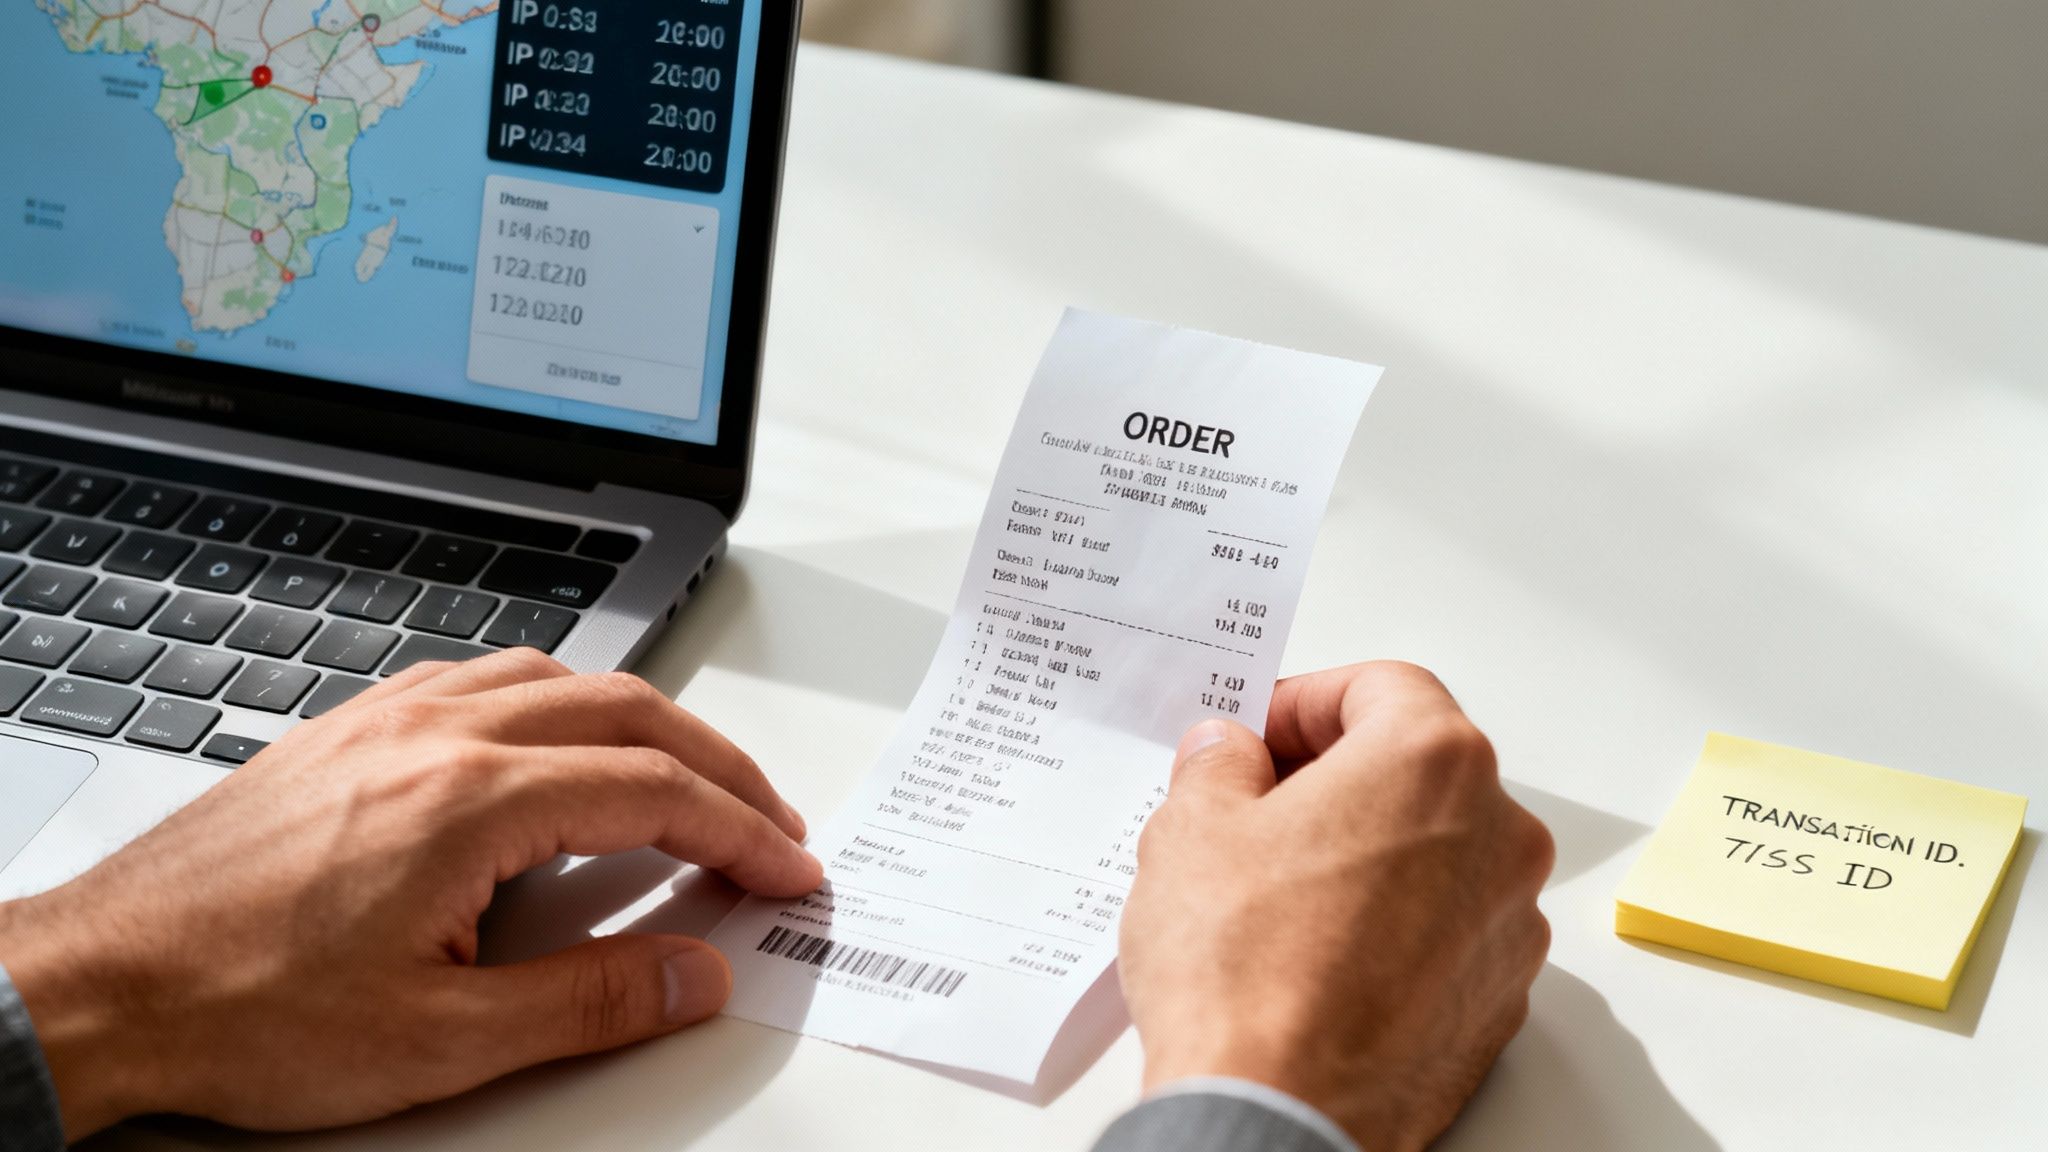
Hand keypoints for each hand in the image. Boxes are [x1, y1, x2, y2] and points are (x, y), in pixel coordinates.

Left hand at [0, 649, 821, 1139]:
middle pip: (630, 715)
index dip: (744, 832)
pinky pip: (489, 678)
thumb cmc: (242, 1008)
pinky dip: (566, 700)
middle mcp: (437, 736)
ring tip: (690, 778)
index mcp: (472, 801)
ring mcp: (390, 721)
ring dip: (649, 724)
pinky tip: (561, 743)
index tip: (788, 870)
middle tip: (770, 825)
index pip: (656, 792)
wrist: (99, 984)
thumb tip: (694, 973)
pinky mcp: (351, 730)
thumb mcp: (440, 1040)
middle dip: (722, 769)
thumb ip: (590, 1002)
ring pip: (563, 678)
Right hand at [1119, 662, 1551, 1151]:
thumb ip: (1218, 765)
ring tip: (1276, 890)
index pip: (1378, 687)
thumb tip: (1230, 755)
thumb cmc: (1246, 974)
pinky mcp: (1500, 998)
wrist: (1278, 1115)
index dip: (1303, 702)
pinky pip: (1445, 929)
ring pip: (1435, 850)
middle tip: (1254, 805)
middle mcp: (1497, 833)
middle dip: (1333, 776)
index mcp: (1433, 762)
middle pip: (1416, 766)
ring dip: (1365, 851)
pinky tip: (1315, 954)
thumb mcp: (1192, 827)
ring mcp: (1509, 921)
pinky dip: (1390, 924)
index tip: (1256, 735)